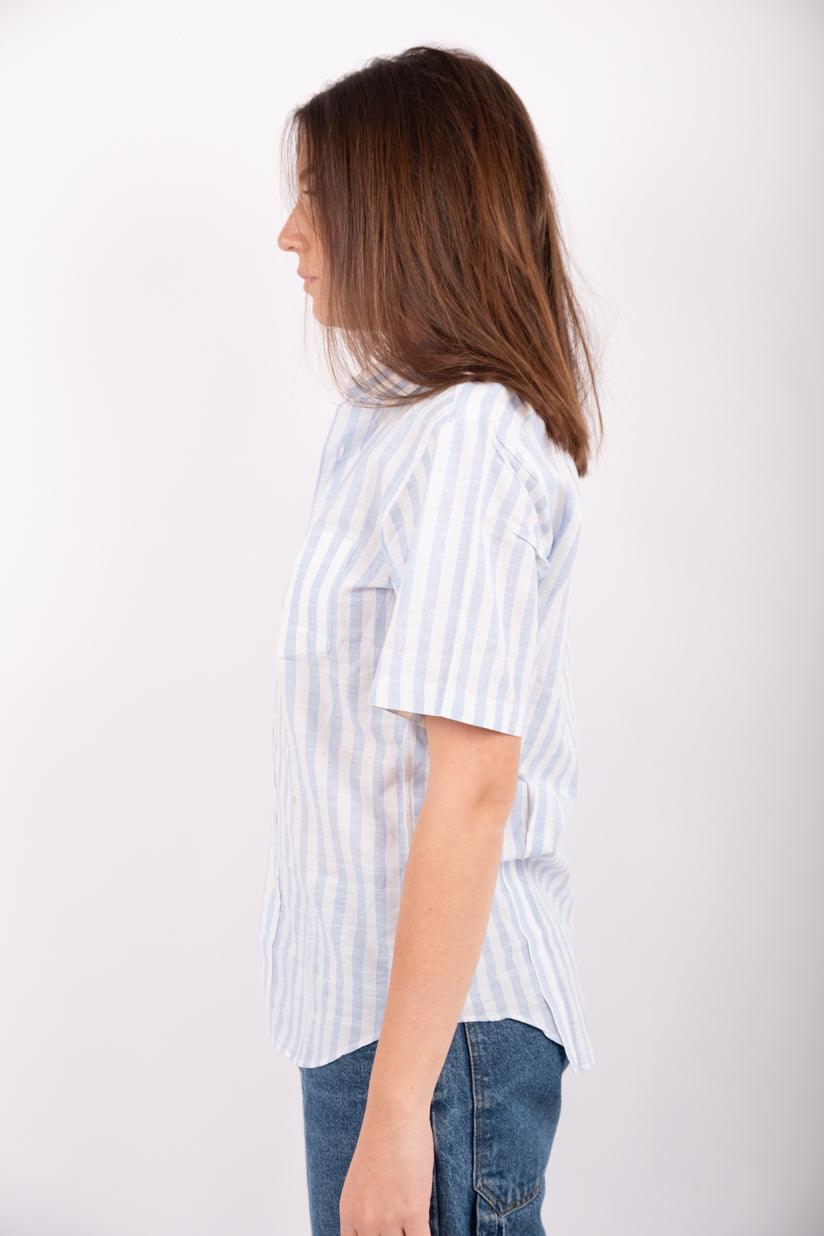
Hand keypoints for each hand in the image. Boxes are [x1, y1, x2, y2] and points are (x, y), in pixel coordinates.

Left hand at [339, 1104, 433, 1234]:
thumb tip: (378, 1225)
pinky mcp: (413, 1212)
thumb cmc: (381, 1140)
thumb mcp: (360, 1181)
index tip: (385, 1234)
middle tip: (401, 1229)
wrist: (393, 1117)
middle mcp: (366, 1221)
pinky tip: (427, 1228)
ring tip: (414, 1227)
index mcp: (349, 1213)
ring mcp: (389, 1219)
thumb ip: (366, 1208)